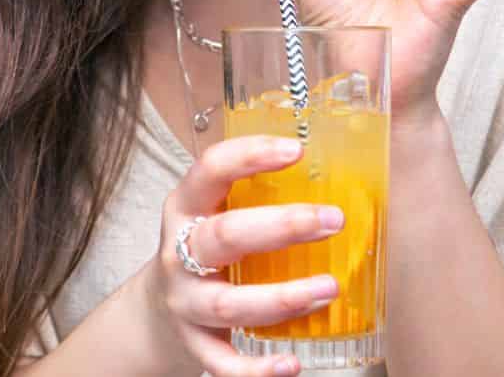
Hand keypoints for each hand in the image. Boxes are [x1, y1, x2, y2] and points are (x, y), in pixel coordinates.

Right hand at [142, 135, 346, 376]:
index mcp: (187, 206)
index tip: (297, 149)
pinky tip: (293, 364)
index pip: (211, 170)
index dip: (250, 155)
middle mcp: (179, 252)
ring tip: (329, 288)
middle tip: (334, 220)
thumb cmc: (208, 248)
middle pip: (225, 236)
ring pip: (228, 303)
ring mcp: (184, 300)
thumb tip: (348, 175)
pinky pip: (223, 362)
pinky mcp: (193, 343)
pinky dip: (257, 368)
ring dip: (282, 298)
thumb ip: (260, 196)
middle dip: (283, 227)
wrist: (155, 308)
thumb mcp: (217, 212)